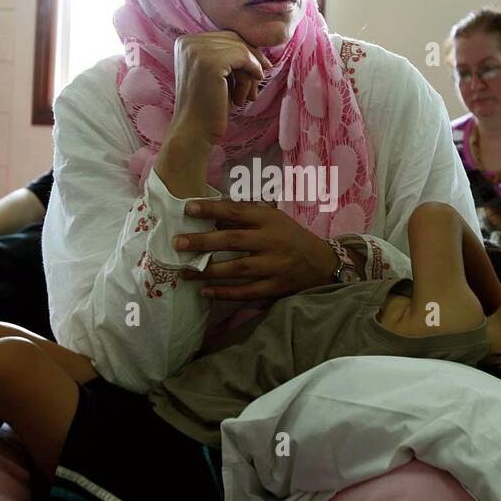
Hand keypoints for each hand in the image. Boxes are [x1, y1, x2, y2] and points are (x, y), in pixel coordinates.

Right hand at [169, 31, 270, 146]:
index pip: (225, 36)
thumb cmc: (208, 105)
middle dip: (251, 59)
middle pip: (234, 39)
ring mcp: (197, 50)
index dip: (245, 53)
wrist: (194, 131)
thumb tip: (258, 45)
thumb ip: (227, 54)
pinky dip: (252, 73)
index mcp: (185, 42)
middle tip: (259, 80)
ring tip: (248, 95)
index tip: (257, 71)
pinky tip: (248, 94)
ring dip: (250, 72)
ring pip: (240, 48)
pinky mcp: (210, 62)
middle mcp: (188, 42)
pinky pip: (243, 57)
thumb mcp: (216, 73)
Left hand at [175, 199, 337, 300]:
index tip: (188, 208)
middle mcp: (272, 241)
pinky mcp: (276, 287)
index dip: (212, 209)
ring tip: (185, 271)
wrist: (322, 263)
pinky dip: (225, 293)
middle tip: (178, 243)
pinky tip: (205, 291)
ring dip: (209, 270)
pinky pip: (247, 291)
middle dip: (203, 241)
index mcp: (270, 220)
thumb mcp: (273, 219)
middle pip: (233, 240)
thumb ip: (245, 216)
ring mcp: (275, 265)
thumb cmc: (290, 236)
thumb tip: (210, 213)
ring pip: (238, 268)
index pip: (237, 211)